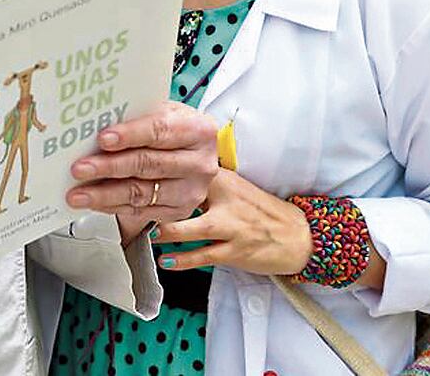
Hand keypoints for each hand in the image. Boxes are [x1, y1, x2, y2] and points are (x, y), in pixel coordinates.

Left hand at [66, 100, 218, 243]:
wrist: (196, 153)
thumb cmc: (175, 128)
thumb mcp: (164, 111)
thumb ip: (137, 114)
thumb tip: (96, 120)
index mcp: (199, 131)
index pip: (160, 131)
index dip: (130, 135)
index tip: (102, 139)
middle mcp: (199, 163)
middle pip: (148, 165)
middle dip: (109, 167)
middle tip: (80, 168)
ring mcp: (190, 191)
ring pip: (141, 193)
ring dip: (105, 194)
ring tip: (79, 193)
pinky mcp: (178, 211)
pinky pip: (140, 211)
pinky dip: (112, 206)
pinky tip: (94, 201)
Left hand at [147, 169, 311, 275]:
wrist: (297, 235)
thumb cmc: (259, 211)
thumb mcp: (234, 186)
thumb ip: (202, 180)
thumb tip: (163, 173)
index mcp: (224, 179)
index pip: (187, 168)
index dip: (159, 170)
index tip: (134, 171)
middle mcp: (227, 199)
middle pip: (187, 195)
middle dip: (157, 198)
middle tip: (132, 199)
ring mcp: (231, 227)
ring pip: (193, 228)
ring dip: (166, 231)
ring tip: (147, 232)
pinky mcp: (235, 252)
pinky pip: (204, 256)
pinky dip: (183, 260)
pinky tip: (166, 261)